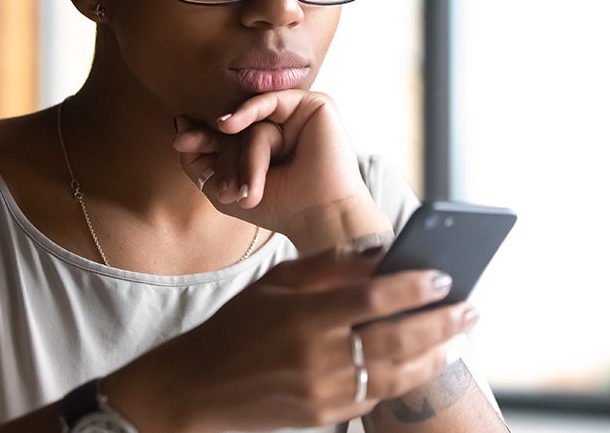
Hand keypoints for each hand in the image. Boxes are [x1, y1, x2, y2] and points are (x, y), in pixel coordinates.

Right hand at [104, 247, 477, 432]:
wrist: (200, 387)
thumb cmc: (237, 325)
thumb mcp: (273, 284)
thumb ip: (325, 268)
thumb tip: (376, 254)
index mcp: (303, 315)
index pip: (373, 298)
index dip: (414, 288)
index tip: (444, 275)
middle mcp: (318, 355)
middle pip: (396, 338)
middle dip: (441, 322)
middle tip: (471, 307)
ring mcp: (324, 391)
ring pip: (396, 373)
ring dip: (435, 354)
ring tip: (459, 335)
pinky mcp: (325, 416)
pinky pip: (376, 395)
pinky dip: (405, 377)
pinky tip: (423, 361)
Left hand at [174, 90, 382, 240]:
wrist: (318, 216)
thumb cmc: (277, 207)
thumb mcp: (222, 189)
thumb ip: (197, 161)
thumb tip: (180, 123)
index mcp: (263, 146)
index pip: (225, 134)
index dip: (201, 137)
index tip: (180, 142)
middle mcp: (280, 128)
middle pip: (236, 128)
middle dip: (219, 153)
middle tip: (210, 174)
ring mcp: (297, 116)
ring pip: (253, 123)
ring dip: (244, 158)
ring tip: (243, 191)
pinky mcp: (314, 105)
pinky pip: (270, 100)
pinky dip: (247, 112)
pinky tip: (228, 125)